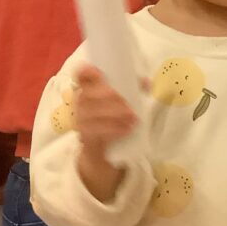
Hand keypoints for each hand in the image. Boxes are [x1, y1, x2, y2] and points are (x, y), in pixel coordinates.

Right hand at [74, 65, 137, 201]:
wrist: (104, 153)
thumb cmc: (113, 121)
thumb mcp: (120, 105)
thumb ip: (132, 91)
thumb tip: (146, 84)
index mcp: (88, 91)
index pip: (81, 76)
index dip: (88, 71)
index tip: (101, 74)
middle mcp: (80, 104)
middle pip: (89, 95)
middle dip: (111, 99)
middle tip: (130, 107)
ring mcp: (81, 122)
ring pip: (93, 114)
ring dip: (116, 116)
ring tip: (134, 119)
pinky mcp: (86, 139)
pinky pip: (97, 132)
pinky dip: (114, 130)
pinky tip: (127, 130)